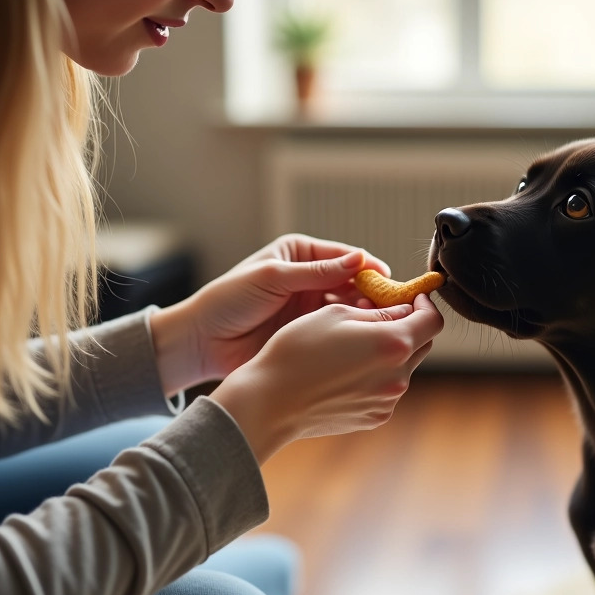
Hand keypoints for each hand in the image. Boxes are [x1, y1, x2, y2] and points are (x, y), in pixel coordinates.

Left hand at [149, 234, 390, 395]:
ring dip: (365, 314)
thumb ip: (317, 272)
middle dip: (373, 293)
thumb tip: (360, 260)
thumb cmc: (229, 300)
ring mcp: (311, 306)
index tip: (389, 283)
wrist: (202, 341)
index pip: (346, 257)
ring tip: (381, 324)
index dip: (369, 268)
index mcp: (301, 254)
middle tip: (393, 308)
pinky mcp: (309, 331)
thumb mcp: (273, 277)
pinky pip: (338, 328)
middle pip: (354, 282)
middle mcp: (310, 277)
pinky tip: (364, 338)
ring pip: (350, 306)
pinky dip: (353, 332)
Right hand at [210, 293, 443, 463]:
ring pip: (404, 367)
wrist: (270, 401)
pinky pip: (387, 389)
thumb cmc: (297, 351)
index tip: (410, 297)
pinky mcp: (375, 417)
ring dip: (390, 352)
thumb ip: (380, 312)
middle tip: (381, 315)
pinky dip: (377, 375)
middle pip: (422, 344)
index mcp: (393, 344)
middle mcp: (398, 377)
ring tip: (356, 344)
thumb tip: (404, 311)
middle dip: (408, 326)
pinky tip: (347, 370)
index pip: (433, 321)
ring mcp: (388, 401)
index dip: (424, 304)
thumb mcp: (337, 315)